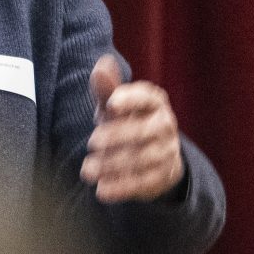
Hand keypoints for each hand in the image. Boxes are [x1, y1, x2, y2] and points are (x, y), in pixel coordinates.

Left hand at [82, 55, 184, 202]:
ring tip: (86, 171)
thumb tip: (102, 63)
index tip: (111, 104)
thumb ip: (106, 87)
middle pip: (142, 131)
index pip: (146, 97)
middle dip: (115, 138)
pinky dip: (121, 187)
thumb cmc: (126, 121)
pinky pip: (143, 182)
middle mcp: (165, 124)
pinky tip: (101, 190)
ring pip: (141, 159)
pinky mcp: (163, 175)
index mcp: (154, 101)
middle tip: (90, 144)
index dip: (130, 99)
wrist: (151, 157)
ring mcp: (167, 151)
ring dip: (112, 165)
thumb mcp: (114, 104)